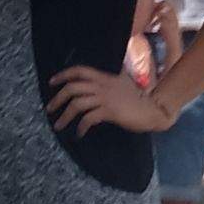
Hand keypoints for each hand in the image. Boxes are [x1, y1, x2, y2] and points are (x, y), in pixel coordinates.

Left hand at [48, 65, 162, 144]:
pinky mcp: (110, 112)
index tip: (52, 82)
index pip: (80, 70)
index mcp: (104, 77)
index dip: (63, 75)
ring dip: (64, 116)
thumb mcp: (122, 82)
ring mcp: (106, 99)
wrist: (153, 109)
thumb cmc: (138, 98)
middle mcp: (103, 86)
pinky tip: (79, 133)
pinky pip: (89, 119)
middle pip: (73, 87)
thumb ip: (109, 80)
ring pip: (77, 104)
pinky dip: (81, 127)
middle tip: (49, 109)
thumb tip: (97, 80)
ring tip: (58, 125)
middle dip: (57, 98)